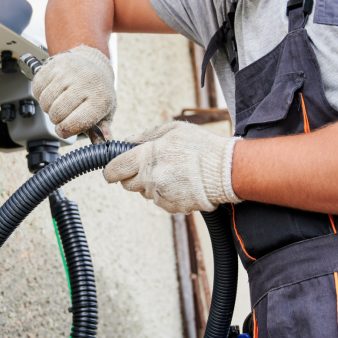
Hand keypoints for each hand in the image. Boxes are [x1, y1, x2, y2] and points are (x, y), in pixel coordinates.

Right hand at [32, 45, 115, 139]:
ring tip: (58, 102)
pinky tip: (51, 92)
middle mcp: (86, 83)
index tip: (65, 129)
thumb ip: (101, 132)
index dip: (65, 131)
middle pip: (57, 113)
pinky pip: (37, 87)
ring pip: (45, 101)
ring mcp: (70, 72)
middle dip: (56, 119)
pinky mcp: (55, 64)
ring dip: (47, 107)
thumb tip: (102, 148)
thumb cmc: (97, 92)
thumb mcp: (104, 112)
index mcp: (100, 99)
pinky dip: (40, 94)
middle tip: (63, 114)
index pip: (74, 123)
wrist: (92, 63)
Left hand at [104, 122, 241, 213]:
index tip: (112, 170)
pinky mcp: (172, 207)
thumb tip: (128, 141)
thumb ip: (147, 135)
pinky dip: (167, 195)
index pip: (114, 169)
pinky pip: (161, 202)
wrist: (227, 170)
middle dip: (133, 177)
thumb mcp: (174, 130)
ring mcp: (161, 194)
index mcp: (147, 156)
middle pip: (127, 184)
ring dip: (152, 185)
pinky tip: (181, 184)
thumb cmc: (202, 147)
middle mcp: (151, 178)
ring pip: (145, 193)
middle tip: (149, 167)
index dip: (111, 170)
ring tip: (173, 173)